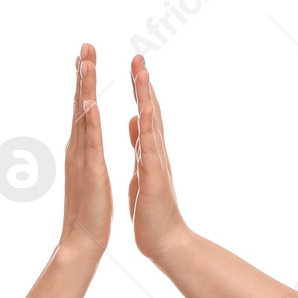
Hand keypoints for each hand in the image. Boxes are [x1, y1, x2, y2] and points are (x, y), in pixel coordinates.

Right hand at [59, 42, 111, 258]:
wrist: (82, 240)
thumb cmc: (90, 211)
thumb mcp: (90, 175)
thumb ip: (86, 154)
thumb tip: (84, 140)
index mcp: (81, 148)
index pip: (83, 109)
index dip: (85, 83)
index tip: (86, 57)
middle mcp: (77, 147)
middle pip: (80, 103)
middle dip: (82, 73)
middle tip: (85, 44)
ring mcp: (81, 156)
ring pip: (83, 114)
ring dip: (85, 86)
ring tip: (86, 59)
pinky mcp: (91, 169)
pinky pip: (90, 139)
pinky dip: (90, 117)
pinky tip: (91, 99)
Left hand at [126, 53, 192, 263]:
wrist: (165, 240)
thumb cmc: (152, 209)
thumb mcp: (142, 170)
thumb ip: (140, 144)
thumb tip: (134, 120)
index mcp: (148, 151)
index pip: (143, 113)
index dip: (138, 89)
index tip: (133, 66)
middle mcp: (155, 152)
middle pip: (150, 110)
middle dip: (143, 83)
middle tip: (138, 56)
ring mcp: (157, 162)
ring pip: (151, 122)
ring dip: (146, 96)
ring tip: (140, 72)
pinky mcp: (154, 176)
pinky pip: (149, 147)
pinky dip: (146, 127)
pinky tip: (141, 109)